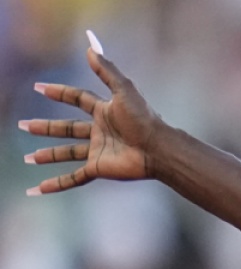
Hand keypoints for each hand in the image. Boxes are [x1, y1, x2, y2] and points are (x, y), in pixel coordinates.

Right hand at [19, 31, 159, 193]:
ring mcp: (98, 151)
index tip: (39, 88)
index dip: (60, 93)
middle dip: (45, 128)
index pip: (78, 99)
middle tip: (23, 126)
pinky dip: (56, 184)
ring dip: (48, 155)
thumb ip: (107, 70)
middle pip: (67, 129)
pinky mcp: (99, 168)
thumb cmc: (144, 118)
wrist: (158, 148)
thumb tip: (90, 47)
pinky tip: (39, 189)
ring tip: (29, 158)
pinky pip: (73, 178)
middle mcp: (100, 131)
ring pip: (67, 153)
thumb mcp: (124, 90)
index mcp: (105, 111)